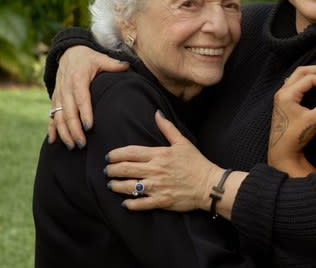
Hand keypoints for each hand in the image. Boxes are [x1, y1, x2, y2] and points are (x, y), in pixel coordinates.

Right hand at [47, 46, 128, 148]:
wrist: (68, 52)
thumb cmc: (88, 58)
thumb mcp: (100, 58)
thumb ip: (112, 64)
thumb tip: (127, 65)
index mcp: (78, 79)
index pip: (81, 99)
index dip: (84, 113)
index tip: (89, 127)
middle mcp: (66, 88)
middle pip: (68, 112)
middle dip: (74, 129)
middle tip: (82, 144)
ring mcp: (59, 95)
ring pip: (58, 117)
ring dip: (64, 132)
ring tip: (72, 146)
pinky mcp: (54, 99)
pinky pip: (51, 116)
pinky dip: (51, 129)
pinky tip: (53, 141)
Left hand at [105, 111, 220, 211]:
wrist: (208, 184)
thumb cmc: (196, 162)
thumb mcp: (182, 142)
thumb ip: (167, 128)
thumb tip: (157, 113)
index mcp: (159, 154)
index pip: (131, 152)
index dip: (116, 154)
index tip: (108, 157)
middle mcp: (155, 170)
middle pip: (126, 169)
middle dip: (112, 170)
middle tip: (106, 171)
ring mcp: (157, 187)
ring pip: (129, 187)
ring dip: (116, 186)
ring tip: (111, 185)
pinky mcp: (161, 201)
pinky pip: (141, 204)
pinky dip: (130, 204)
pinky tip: (125, 203)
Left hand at [268, 59, 315, 175]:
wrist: (282, 151)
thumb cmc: (296, 136)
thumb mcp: (314, 120)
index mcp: (287, 95)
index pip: (309, 79)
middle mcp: (282, 92)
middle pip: (302, 72)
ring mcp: (282, 96)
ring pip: (298, 75)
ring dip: (313, 71)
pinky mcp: (284, 101)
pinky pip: (296, 82)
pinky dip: (307, 77)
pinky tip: (313, 76)